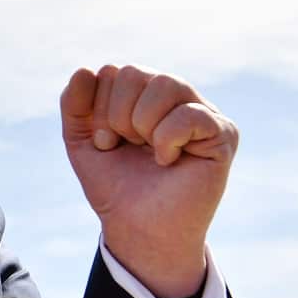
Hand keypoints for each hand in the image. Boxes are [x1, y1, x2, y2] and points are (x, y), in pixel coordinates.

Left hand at [60, 65, 237, 297]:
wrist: (137, 227)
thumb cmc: (114, 185)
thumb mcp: (81, 141)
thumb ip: (74, 105)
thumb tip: (83, 69)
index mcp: (142, 93)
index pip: (113, 71)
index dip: (98, 109)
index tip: (105, 143)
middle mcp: (174, 96)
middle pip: (134, 73)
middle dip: (116, 117)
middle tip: (127, 147)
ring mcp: (201, 111)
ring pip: (164, 84)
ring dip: (141, 125)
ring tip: (148, 152)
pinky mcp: (223, 133)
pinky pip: (188, 114)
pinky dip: (166, 139)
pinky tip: (168, 161)